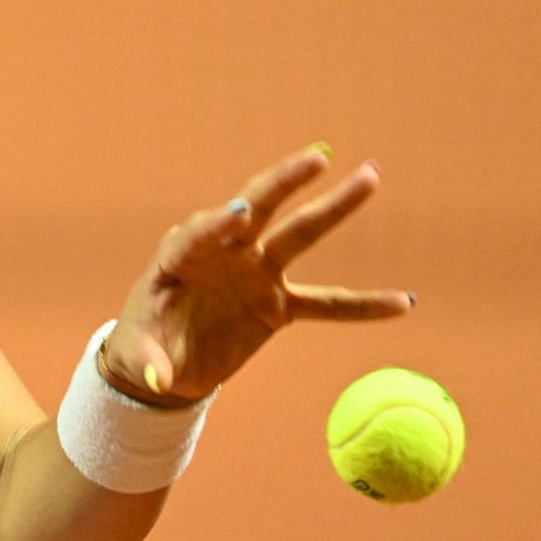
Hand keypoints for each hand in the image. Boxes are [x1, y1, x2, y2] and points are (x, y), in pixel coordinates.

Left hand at [101, 145, 413, 406]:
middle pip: (255, 210)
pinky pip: (326, 304)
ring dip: (334, 207)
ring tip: (371, 175)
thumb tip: (161, 381)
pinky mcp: (276, 305)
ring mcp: (253, 274)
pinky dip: (361, 305)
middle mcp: (221, 254)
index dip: (214, 225)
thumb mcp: (138, 356)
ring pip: (298, 235)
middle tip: (317, 159)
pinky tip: (402, 301)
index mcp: (178, 259)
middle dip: (283, 182)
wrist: (164, 363)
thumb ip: (150, 362)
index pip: (197, 235)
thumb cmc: (143, 348)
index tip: (237, 216)